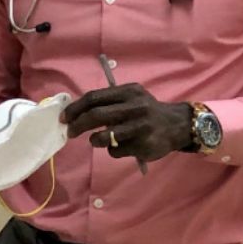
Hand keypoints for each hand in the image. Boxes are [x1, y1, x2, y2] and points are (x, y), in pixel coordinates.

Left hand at [62, 84, 192, 162]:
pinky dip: (112, 150)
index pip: (94, 97)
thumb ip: (109, 101)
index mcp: (129, 92)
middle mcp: (135, 107)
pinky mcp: (144, 146)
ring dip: (94, 140)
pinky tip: (122, 146)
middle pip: (97, 115)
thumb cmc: (147, 110)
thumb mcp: (132, 97)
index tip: (65, 117)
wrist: (178, 125)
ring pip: (105, 136)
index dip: (76, 108)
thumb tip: (76, 112)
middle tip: (70, 132)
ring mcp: (141, 127)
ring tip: (95, 140)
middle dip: (78, 125)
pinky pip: (116, 151)